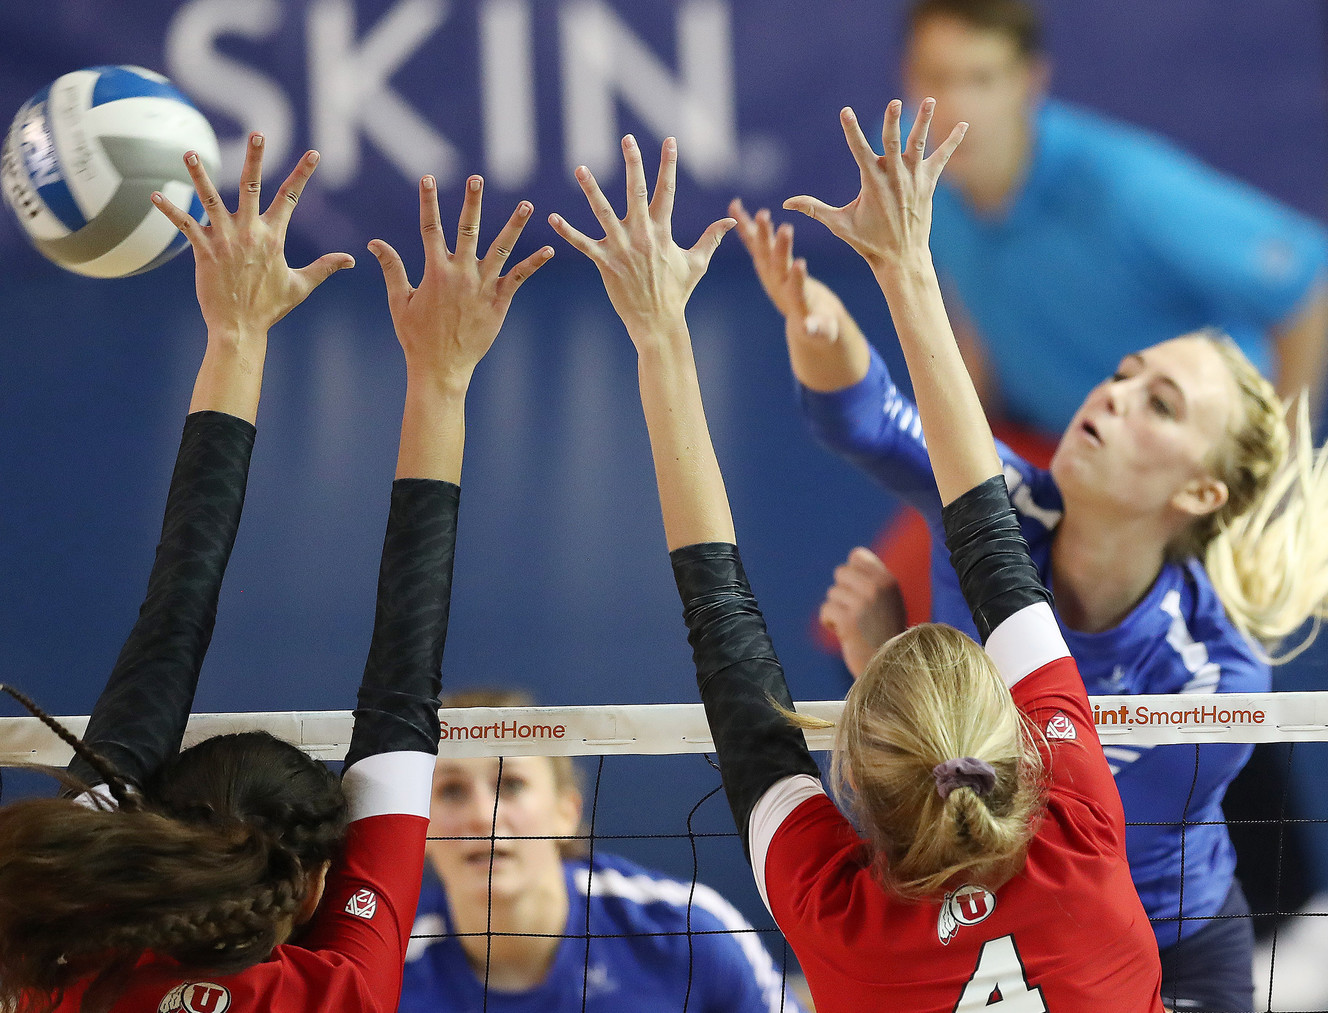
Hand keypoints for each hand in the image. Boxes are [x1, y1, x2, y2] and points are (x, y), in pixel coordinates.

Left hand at [152, 133, 353, 342]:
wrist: (240, 328)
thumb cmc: (269, 308)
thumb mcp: (301, 286)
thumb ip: (324, 267)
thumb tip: (351, 260)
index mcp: (274, 237)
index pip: (291, 198)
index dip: (303, 174)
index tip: (313, 154)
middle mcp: (250, 232)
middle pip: (252, 186)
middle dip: (255, 158)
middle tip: (258, 134)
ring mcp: (225, 239)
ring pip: (211, 198)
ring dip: (199, 175)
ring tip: (189, 152)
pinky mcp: (203, 250)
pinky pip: (185, 224)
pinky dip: (170, 210)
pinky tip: (155, 195)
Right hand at [369, 175, 552, 388]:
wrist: (441, 368)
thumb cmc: (417, 337)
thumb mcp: (399, 301)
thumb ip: (392, 269)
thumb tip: (374, 242)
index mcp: (435, 272)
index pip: (429, 228)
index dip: (428, 202)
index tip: (427, 178)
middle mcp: (461, 274)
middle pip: (468, 230)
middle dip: (472, 202)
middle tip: (477, 178)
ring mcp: (482, 287)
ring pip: (501, 249)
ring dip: (514, 225)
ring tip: (526, 204)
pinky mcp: (499, 302)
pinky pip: (519, 278)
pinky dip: (534, 263)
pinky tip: (549, 249)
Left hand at [549, 135, 733, 346]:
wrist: (658, 321)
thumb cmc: (678, 292)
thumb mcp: (697, 263)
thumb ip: (712, 238)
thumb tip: (731, 221)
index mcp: (663, 232)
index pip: (667, 190)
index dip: (669, 164)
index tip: (670, 141)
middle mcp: (642, 235)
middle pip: (637, 191)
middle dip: (633, 163)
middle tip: (627, 138)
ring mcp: (622, 248)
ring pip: (603, 212)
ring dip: (591, 189)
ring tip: (580, 167)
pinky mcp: (605, 263)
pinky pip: (583, 244)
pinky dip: (567, 231)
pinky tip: (552, 218)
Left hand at [729, 200, 849, 346]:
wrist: (804, 324)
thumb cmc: (820, 327)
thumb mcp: (822, 330)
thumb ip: (817, 328)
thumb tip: (810, 329)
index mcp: (794, 301)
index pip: (795, 289)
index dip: (796, 278)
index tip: (799, 264)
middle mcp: (778, 286)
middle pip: (778, 267)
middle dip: (781, 249)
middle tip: (786, 229)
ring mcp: (770, 274)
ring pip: (764, 251)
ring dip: (762, 233)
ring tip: (762, 214)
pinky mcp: (766, 264)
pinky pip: (753, 242)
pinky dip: (745, 224)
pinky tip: (735, 205)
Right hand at [783, 99, 965, 270]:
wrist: (902, 259)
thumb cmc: (868, 242)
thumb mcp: (839, 225)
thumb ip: (814, 209)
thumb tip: (786, 204)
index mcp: (872, 183)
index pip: (859, 150)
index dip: (852, 130)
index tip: (845, 112)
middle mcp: (895, 178)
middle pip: (893, 143)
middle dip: (893, 122)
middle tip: (894, 103)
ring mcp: (914, 180)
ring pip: (920, 145)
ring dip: (925, 122)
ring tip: (930, 100)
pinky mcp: (928, 184)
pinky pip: (942, 159)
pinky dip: (953, 142)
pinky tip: (963, 125)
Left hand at [819, 547, 905, 678]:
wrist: (891, 666)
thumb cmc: (886, 634)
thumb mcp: (889, 601)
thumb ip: (874, 580)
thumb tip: (854, 556)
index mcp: (888, 581)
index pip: (857, 555)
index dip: (852, 573)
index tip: (857, 591)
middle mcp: (876, 588)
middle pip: (841, 572)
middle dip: (842, 592)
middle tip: (855, 612)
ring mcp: (862, 603)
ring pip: (832, 593)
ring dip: (837, 610)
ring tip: (854, 626)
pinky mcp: (848, 620)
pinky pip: (826, 610)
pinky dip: (830, 622)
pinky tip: (844, 634)